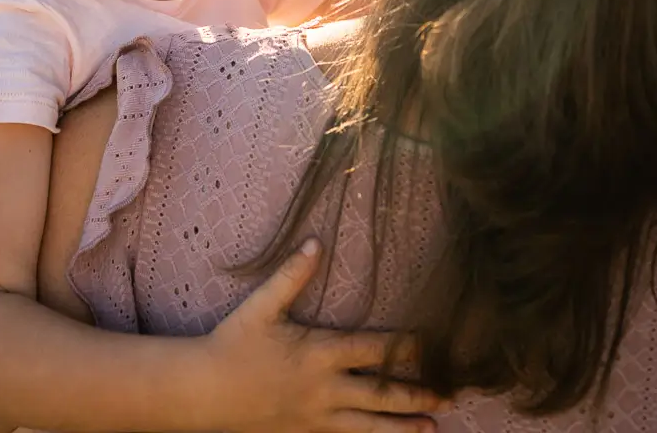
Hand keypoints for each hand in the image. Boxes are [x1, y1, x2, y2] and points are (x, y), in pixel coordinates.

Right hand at [199, 240, 438, 431]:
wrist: (206, 392)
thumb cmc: (234, 343)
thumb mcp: (262, 305)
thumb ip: (292, 275)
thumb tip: (316, 242)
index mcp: (318, 354)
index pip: (372, 350)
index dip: (405, 347)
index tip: (434, 343)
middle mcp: (324, 390)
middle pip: (381, 395)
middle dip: (417, 394)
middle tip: (450, 394)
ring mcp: (317, 418)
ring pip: (370, 427)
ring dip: (403, 427)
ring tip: (432, 428)